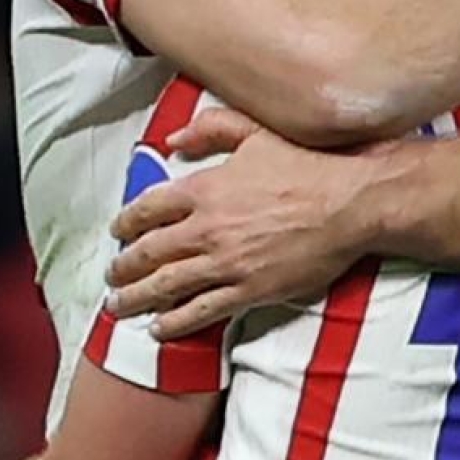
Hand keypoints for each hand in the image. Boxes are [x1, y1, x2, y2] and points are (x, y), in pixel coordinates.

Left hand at [107, 111, 381, 339]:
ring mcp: (226, 264)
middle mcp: (207, 229)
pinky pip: (201, 312)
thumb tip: (173, 139)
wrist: (348, 204)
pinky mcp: (249, 291)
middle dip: (123, 268)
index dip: (125, 223)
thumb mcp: (255, 133)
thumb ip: (210, 130)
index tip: (117, 233)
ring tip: (120, 307)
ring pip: (167, 287)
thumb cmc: (306, 166)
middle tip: (112, 277)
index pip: (147, 209)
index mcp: (204, 189)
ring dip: (137, 299)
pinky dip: (175, 323)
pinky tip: (159, 329)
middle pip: (149, 253)